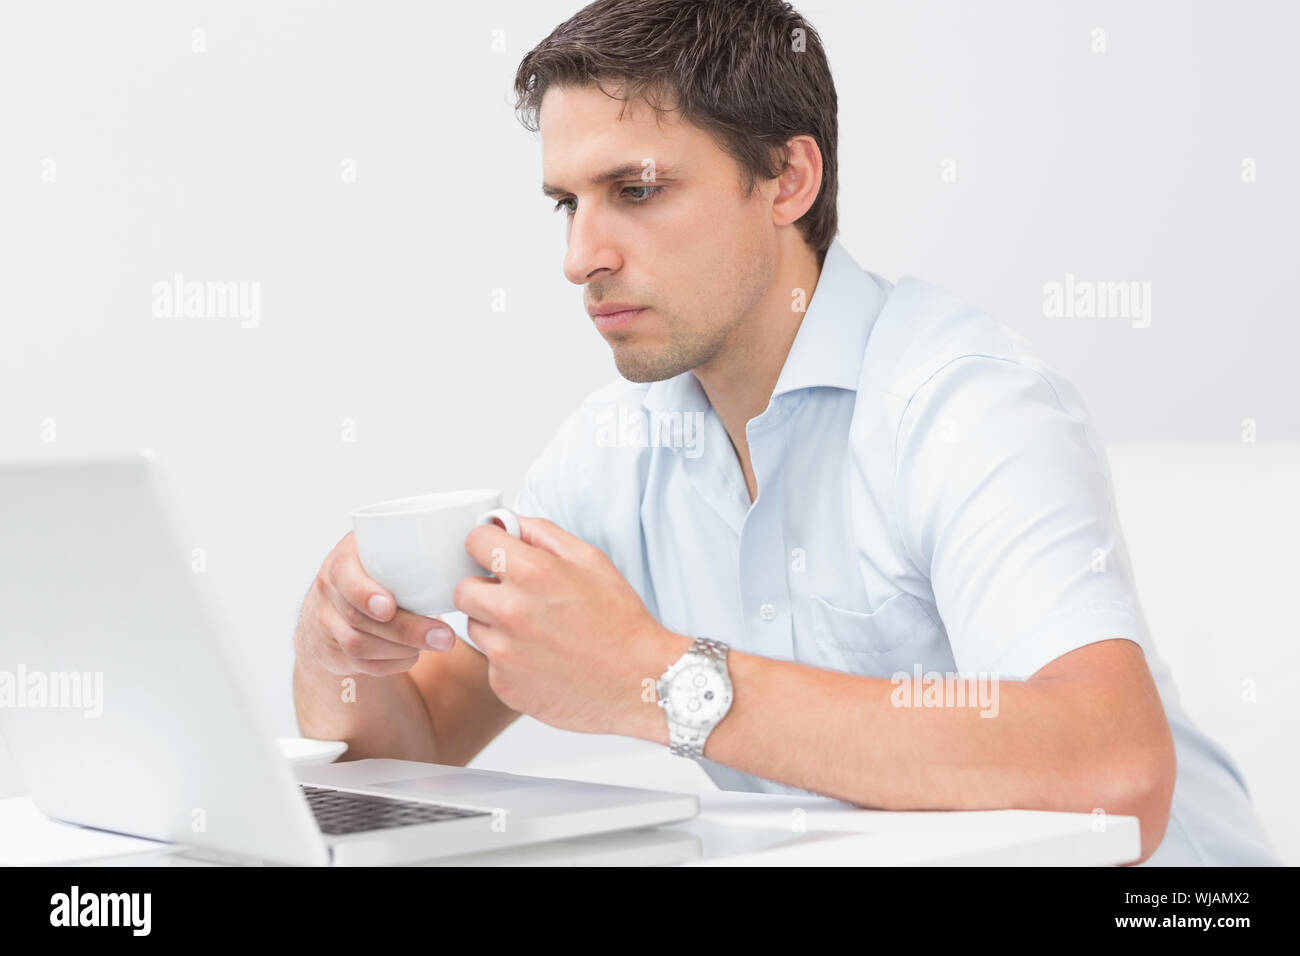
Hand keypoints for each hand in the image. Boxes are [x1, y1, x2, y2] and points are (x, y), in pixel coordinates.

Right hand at [293, 531, 457, 676]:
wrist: (336, 599)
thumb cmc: (378, 568)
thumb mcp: (386, 547)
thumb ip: (422, 545)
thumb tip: (486, 536)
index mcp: (343, 558)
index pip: (344, 575)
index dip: (364, 593)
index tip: (389, 607)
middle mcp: (328, 590)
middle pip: (360, 618)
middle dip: (405, 630)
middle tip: (445, 637)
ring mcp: (326, 622)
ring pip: (359, 645)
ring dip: (402, 648)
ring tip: (437, 643)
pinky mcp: (333, 651)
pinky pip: (362, 665)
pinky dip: (393, 663)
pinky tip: (414, 654)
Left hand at [453, 516, 680, 735]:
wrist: (640, 681)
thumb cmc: (620, 621)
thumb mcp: (591, 560)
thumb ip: (542, 534)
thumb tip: (507, 522)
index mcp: (533, 573)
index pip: (474, 542)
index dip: (487, 545)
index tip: (497, 554)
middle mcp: (511, 612)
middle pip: (463, 589)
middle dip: (484, 588)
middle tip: (515, 596)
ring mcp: (504, 653)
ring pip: (474, 627)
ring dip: (495, 624)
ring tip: (536, 631)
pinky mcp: (505, 685)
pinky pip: (490, 662)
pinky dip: (509, 659)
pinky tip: (542, 658)